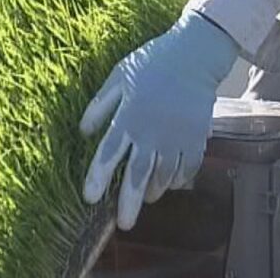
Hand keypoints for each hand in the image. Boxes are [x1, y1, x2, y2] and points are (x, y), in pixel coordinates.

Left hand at [80, 10, 237, 229]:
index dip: (97, 177)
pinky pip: (187, 168)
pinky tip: (171, 183)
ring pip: (164, 176)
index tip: (90, 198)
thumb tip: (83, 131)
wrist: (194, 55)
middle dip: (129, 203)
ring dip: (153, 191)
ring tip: (147, 197)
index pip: (108, 153)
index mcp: (129, 116)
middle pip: (137, 175)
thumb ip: (100, 105)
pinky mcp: (196, 137)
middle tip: (124, 224)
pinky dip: (178, 180)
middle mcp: (152, 131)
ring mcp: (176, 137)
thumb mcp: (119, 76)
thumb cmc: (152, 63)